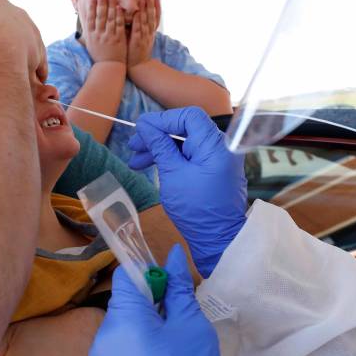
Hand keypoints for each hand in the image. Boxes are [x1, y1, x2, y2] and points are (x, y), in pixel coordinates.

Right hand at [80, 0, 127, 64]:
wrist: (109, 67)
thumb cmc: (100, 56)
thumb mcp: (90, 45)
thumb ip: (89, 34)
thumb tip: (84, 24)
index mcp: (91, 36)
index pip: (90, 19)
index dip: (91, 8)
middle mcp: (99, 35)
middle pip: (99, 16)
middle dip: (100, 4)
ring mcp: (109, 36)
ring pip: (109, 18)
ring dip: (110, 6)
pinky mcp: (118, 39)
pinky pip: (118, 25)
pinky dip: (118, 15)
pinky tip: (119, 8)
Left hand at [89, 244, 222, 355]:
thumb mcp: (192, 327)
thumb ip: (179, 288)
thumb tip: (172, 256)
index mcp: (125, 317)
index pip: (126, 274)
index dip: (148, 273)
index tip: (167, 285)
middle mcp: (103, 334)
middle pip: (123, 302)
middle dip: (147, 304)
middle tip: (174, 319)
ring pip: (119, 327)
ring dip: (139, 328)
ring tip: (165, 348)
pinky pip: (114, 350)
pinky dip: (131, 349)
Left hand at [127, 0, 159, 68]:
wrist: (138, 67)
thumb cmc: (137, 53)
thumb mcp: (141, 39)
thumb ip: (139, 28)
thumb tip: (135, 17)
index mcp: (150, 33)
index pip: (155, 18)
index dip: (157, 8)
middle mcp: (148, 34)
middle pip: (151, 18)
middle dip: (151, 6)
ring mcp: (143, 38)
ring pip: (145, 22)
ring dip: (145, 10)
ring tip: (144, 0)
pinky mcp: (137, 42)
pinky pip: (138, 30)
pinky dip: (137, 21)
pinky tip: (137, 14)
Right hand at [128, 107, 246, 276]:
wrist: (217, 239)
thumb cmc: (196, 209)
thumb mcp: (172, 174)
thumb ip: (160, 146)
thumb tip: (145, 125)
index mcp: (216, 145)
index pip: (189, 116)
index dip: (163, 120)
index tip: (141, 128)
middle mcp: (222, 147)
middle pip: (186, 129)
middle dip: (158, 136)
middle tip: (133, 146)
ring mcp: (220, 159)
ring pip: (186, 143)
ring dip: (161, 149)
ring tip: (136, 161)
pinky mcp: (215, 170)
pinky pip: (192, 156)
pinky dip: (173, 159)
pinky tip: (152, 166)